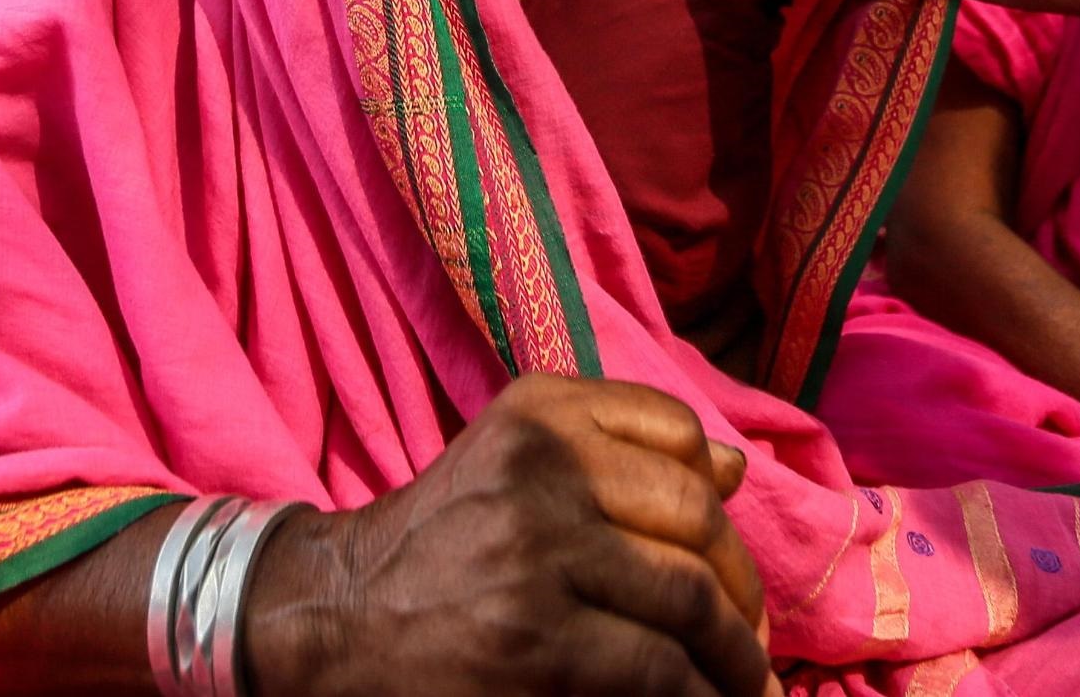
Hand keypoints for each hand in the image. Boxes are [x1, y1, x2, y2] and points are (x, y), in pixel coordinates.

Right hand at [245, 373, 770, 696]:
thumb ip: (618, 454)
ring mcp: (537, 549)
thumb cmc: (436, 544)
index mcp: (540, 412)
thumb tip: (736, 464)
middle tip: (749, 638)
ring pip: (689, 595)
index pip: (679, 432)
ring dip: (735, 651)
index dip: (720, 499)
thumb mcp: (514, 465)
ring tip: (744, 684)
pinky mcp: (534, 637)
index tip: (722, 553)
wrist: (330, 615)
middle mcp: (542, 465)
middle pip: (697, 516)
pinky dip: (699, 694)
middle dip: (741, 585)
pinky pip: (657, 666)